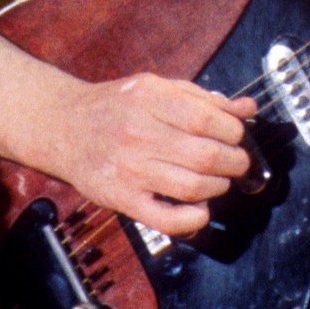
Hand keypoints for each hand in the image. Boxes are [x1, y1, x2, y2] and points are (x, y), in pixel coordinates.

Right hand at [29, 72, 255, 238]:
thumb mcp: (154, 88)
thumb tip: (247, 109)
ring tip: (217, 180)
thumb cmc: (114, 107)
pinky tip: (200, 209)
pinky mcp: (121, 198)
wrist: (63, 127)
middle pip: (206, 155)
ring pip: (193, 186)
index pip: (208, 118)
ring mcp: (128, 167)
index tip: (236, 136)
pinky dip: (193, 219)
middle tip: (236, 161)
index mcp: (148, 97)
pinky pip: (167, 219)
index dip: (234, 131)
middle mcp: (137, 131)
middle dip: (235, 161)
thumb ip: (201, 98)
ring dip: (219, 186)